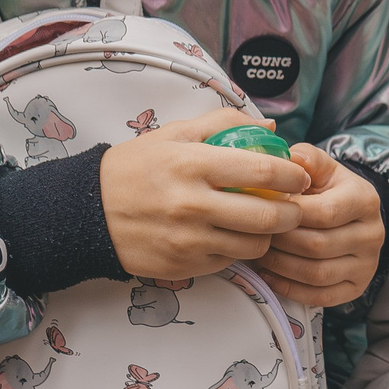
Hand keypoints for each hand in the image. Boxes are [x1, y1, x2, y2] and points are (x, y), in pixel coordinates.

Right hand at [100, 109, 306, 281]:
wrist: (88, 212)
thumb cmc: (136, 168)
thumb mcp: (174, 133)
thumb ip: (224, 123)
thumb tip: (270, 128)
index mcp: (192, 164)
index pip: (262, 169)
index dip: (292, 175)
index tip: (299, 176)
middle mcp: (192, 204)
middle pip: (266, 216)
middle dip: (292, 213)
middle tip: (294, 206)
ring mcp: (188, 240)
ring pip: (253, 246)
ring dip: (268, 235)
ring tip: (264, 222)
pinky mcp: (183, 266)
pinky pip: (229, 262)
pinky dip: (238, 250)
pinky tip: (232, 236)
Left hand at [256, 143, 384, 307]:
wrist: (347, 215)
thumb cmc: (327, 190)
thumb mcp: (320, 168)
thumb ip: (305, 159)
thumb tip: (290, 158)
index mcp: (365, 200)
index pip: (323, 213)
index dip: (287, 215)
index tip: (262, 210)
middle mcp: (373, 234)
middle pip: (317, 245)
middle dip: (279, 241)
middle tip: (253, 234)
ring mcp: (367, 264)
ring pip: (317, 273)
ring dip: (280, 265)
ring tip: (258, 251)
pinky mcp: (356, 287)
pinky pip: (320, 296)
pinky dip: (289, 288)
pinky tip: (268, 274)